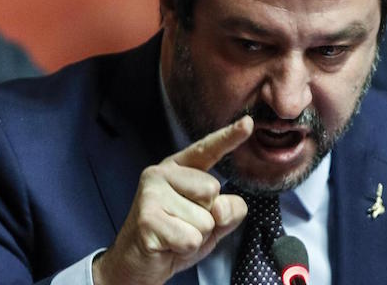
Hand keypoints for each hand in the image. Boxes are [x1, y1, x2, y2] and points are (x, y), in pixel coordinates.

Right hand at [93, 116, 253, 284]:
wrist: (138, 264)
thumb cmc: (174, 237)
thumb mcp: (212, 223)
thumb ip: (229, 210)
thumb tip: (219, 207)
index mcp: (179, 168)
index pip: (208, 150)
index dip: (229, 136)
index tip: (248, 122)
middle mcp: (162, 173)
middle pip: (213, 191)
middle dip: (207, 218)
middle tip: (182, 224)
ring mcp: (151, 194)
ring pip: (204, 219)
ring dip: (195, 236)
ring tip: (173, 235)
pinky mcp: (147, 218)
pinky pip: (190, 238)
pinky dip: (185, 248)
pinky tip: (166, 245)